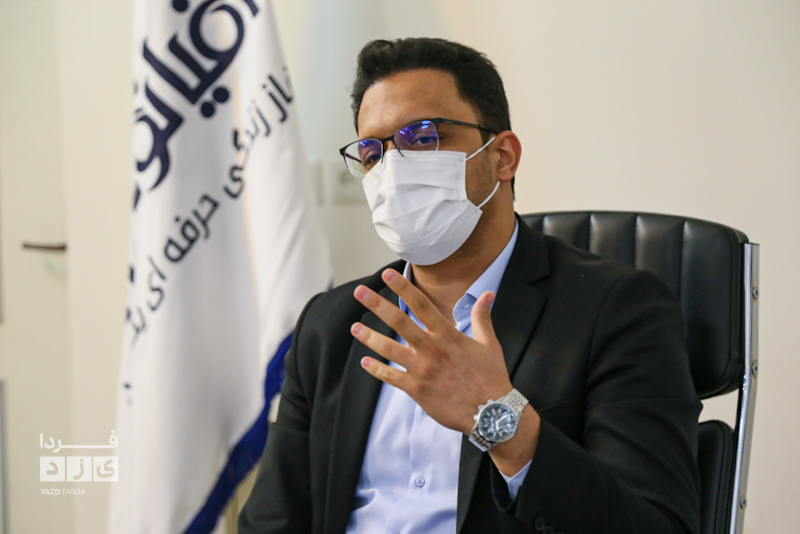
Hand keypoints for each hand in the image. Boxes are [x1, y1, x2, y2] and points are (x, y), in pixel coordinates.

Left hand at [350, 268, 513, 434]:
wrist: (491, 412)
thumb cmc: (491, 377)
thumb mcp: (489, 344)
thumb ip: (483, 317)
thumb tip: (488, 294)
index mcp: (447, 335)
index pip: (421, 304)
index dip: (403, 287)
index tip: (388, 274)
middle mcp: (431, 349)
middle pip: (399, 321)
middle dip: (377, 305)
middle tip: (359, 291)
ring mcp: (422, 370)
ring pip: (389, 349)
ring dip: (370, 337)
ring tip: (355, 327)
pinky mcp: (417, 390)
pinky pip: (391, 377)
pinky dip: (376, 369)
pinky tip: (365, 362)